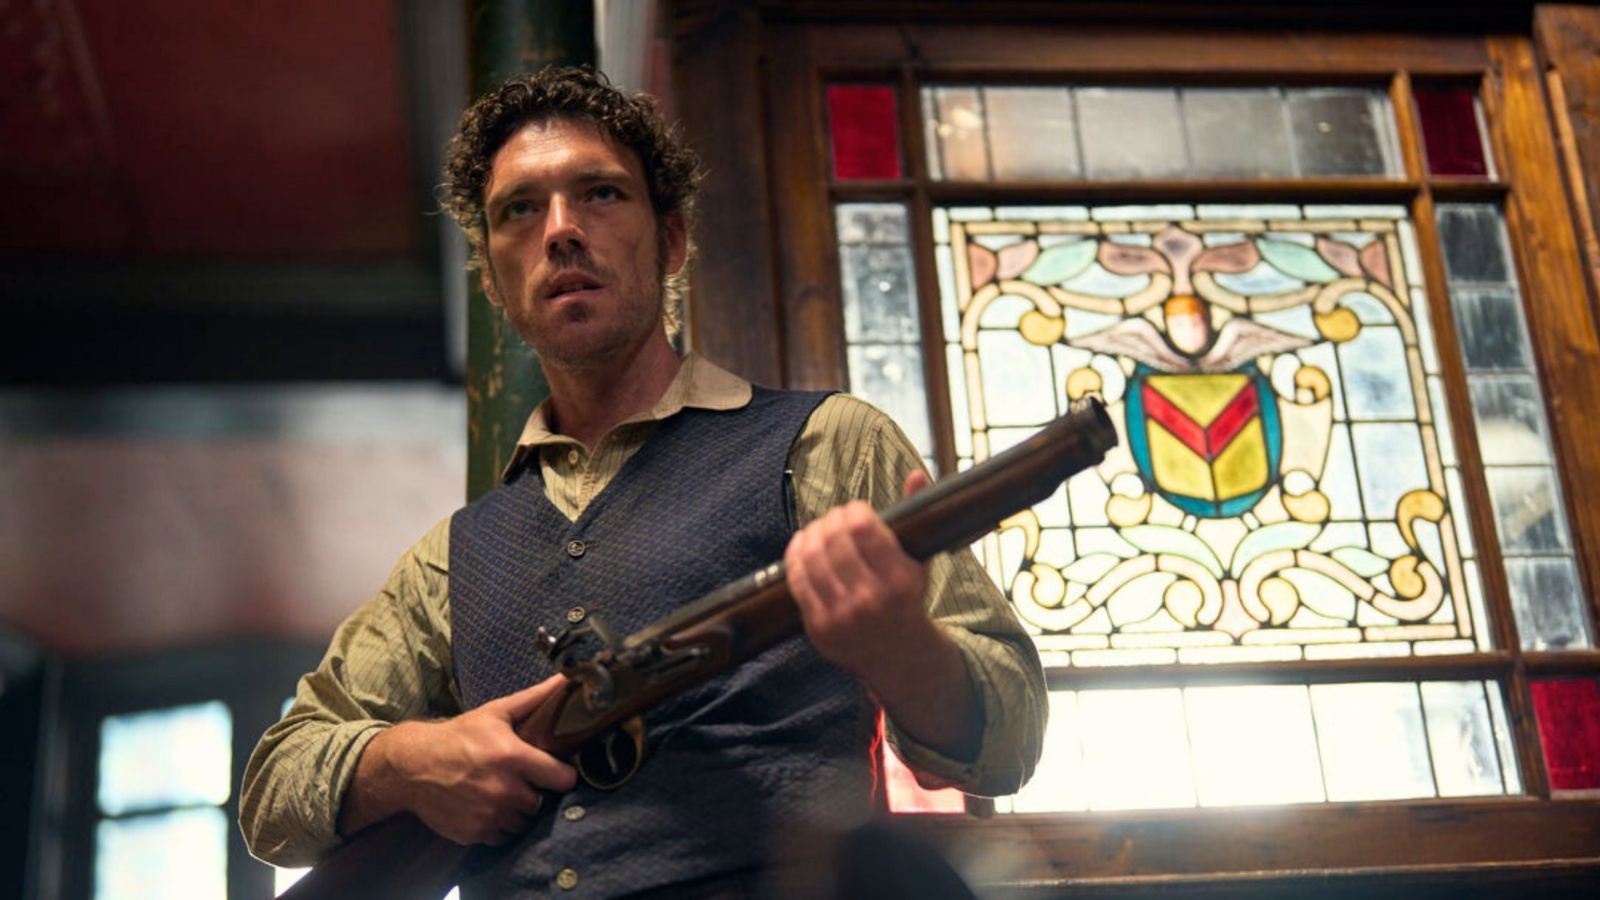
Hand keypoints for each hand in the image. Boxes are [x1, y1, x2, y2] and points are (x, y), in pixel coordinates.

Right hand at [342, 675, 577, 844]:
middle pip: (540, 802)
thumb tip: (565, 680)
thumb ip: (534, 699)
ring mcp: (489, 815)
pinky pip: (501, 836)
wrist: (413, 766)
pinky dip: (498, 825)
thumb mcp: (495, 713)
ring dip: (516, 811)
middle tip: (519, 780)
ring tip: (501, 792)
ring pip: (522, 822)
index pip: (562, 779)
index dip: (563, 775)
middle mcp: (504, 790)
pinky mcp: (475, 832)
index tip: (556, 772)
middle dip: (533, 792)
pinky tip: (487, 806)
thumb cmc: (458, 736)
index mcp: (514, 758)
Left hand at [784, 470, 934, 686]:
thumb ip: (918, 518)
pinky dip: (796, 557)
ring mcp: (843, 616)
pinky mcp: (819, 627)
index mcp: (900, 581)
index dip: (855, 511)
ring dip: (810, 534)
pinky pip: (797, 581)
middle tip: (834, 517)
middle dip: (831, 520)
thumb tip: (916, 474)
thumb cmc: (907, 600)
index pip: (865, 529)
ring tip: (817, 528)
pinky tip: (802, 545)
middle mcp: (871, 600)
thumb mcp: (921, 563)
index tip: (855, 509)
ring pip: (812, 558)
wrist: (897, 656)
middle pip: (835, 540)